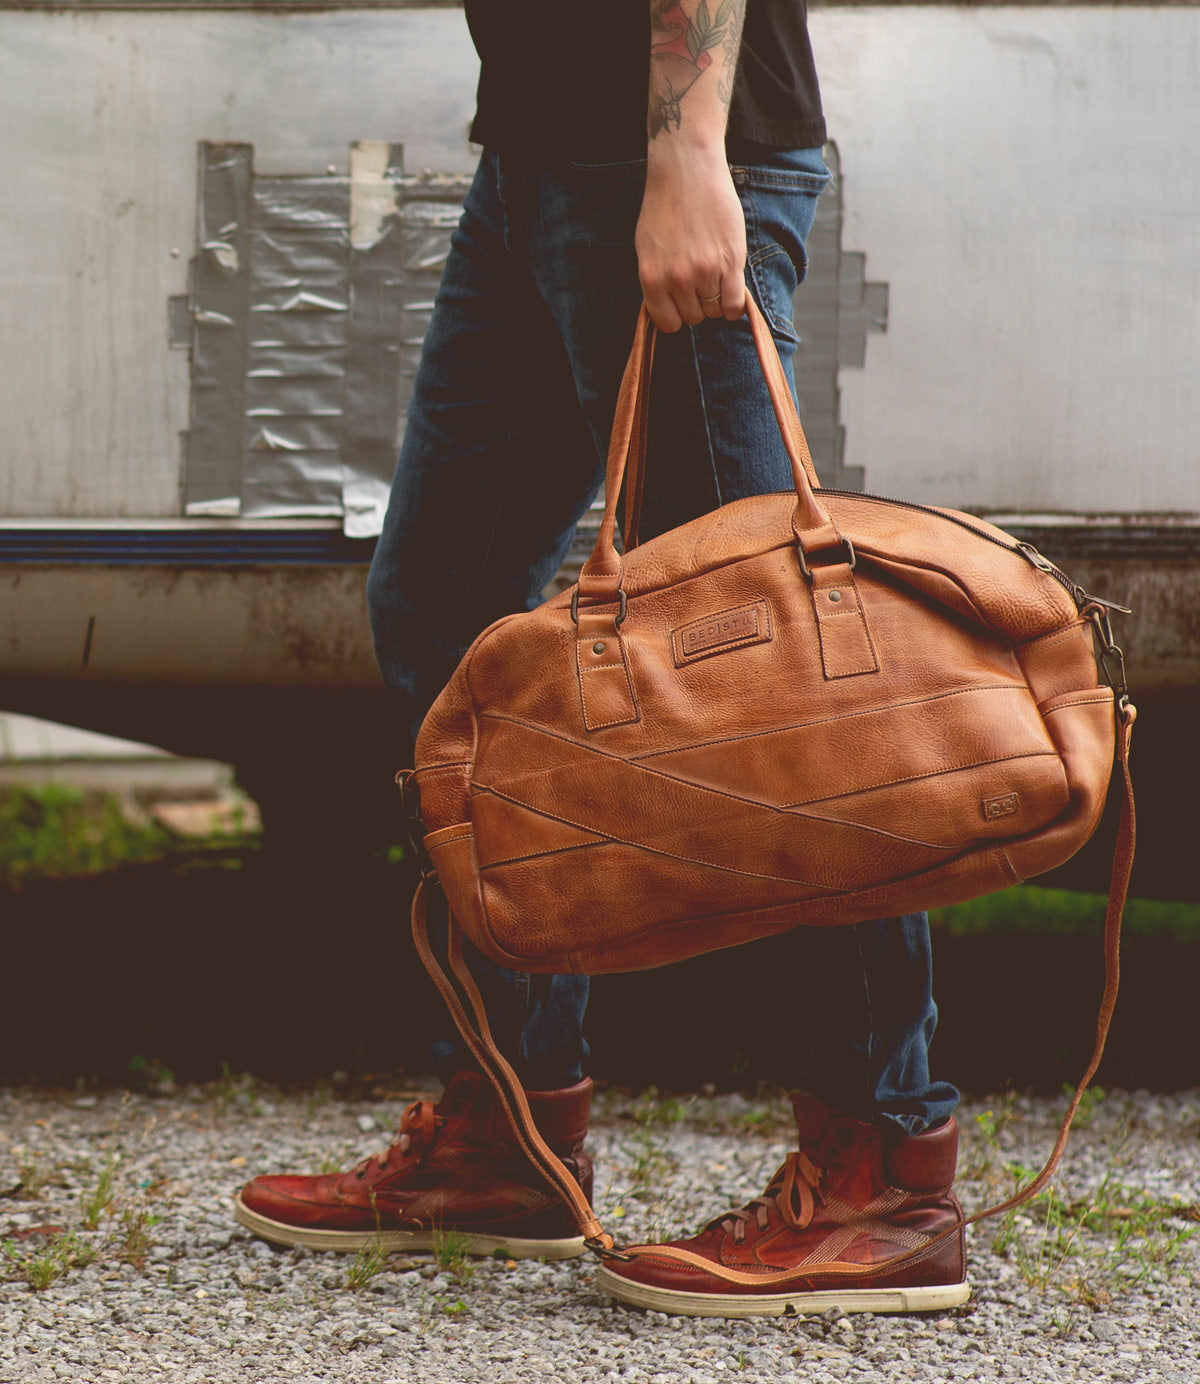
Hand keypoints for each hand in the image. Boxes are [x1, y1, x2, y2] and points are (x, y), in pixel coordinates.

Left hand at [635, 141, 746, 332]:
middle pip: (694, 317)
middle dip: (697, 303)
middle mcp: (676, 280)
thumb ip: (656, 281)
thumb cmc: (665, 206)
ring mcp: (704, 272)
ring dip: (716, 299)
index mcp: (651, 279)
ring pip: (714, 310)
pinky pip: (734, 305)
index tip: (682, 302)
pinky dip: (734, 306)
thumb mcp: (646, 248)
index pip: (668, 323)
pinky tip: (732, 290)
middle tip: (700, 280)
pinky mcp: (730, 262)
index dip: (677, 314)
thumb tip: (667, 310)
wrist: (687, 170)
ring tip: (715, 275)